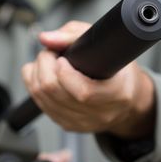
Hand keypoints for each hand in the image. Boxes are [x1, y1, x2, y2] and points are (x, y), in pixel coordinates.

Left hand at [22, 21, 155, 138]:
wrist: (126, 101)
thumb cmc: (118, 70)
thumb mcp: (104, 44)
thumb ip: (73, 35)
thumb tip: (46, 39)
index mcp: (116, 94)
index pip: (83, 92)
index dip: (65, 73)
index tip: (61, 57)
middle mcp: (100, 113)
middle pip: (54, 91)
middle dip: (44, 64)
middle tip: (50, 53)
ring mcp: (82, 123)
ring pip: (42, 98)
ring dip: (35, 74)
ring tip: (46, 61)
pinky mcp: (68, 126)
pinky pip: (41, 105)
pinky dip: (34, 86)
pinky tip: (42, 75)